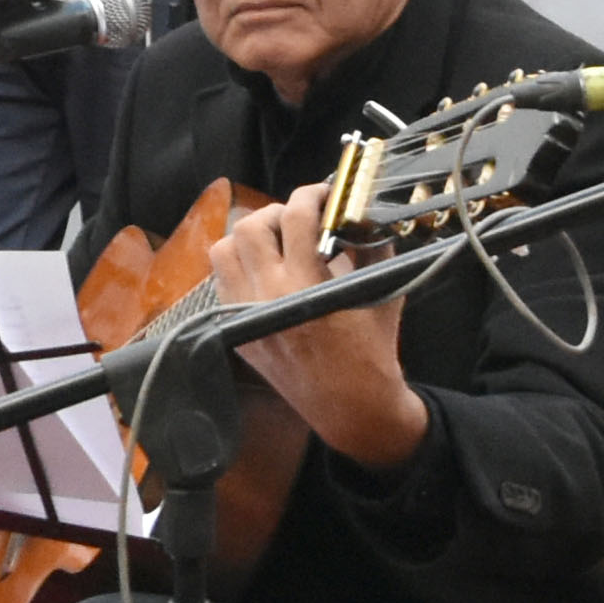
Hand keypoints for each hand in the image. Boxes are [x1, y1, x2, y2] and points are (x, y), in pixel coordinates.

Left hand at [223, 177, 428, 469]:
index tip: (324, 193)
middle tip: (300, 219)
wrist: (353, 409)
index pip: (295, 218)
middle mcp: (267, 299)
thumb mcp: (381, 291)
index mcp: (307, 287)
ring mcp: (245, 317)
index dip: (311, 195)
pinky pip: (222, 283)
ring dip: (249, 238)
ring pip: (224, 252)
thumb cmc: (374, 352)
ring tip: (277, 242)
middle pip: (250, 228)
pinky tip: (265, 271)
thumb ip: (370, 246)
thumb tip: (361, 210)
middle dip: (277, 213)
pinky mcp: (237, 333)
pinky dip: (238, 267)